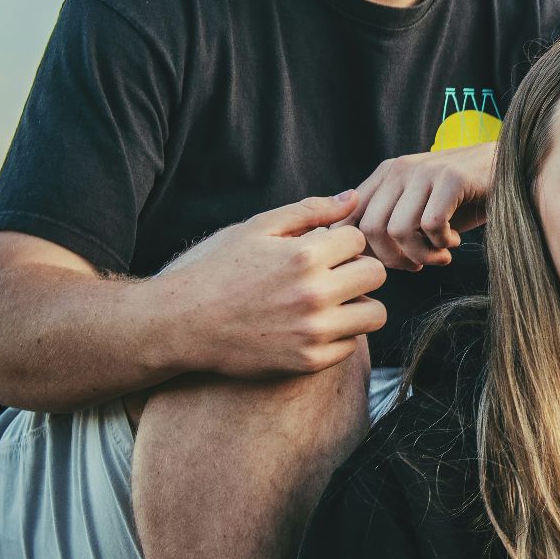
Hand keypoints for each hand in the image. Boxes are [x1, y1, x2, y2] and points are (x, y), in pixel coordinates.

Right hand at [159, 192, 387, 377]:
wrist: (183, 324)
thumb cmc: (220, 270)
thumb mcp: (258, 229)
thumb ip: (310, 210)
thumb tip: (353, 197)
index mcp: (304, 256)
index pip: (359, 239)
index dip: (341, 242)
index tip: (321, 252)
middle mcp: (313, 294)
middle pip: (376, 274)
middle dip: (358, 270)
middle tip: (333, 275)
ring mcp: (313, 331)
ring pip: (375, 313)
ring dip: (358, 305)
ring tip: (331, 302)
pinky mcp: (309, 361)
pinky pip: (351, 345)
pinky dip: (339, 335)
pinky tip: (312, 326)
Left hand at [345, 142, 497, 271]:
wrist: (512, 171)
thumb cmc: (464, 200)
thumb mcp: (419, 209)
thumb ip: (388, 222)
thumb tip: (356, 256)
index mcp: (386, 174)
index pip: (350, 218)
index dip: (365, 251)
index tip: (393, 262)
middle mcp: (400, 168)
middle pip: (370, 229)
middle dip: (393, 259)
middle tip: (418, 265)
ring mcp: (425, 171)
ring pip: (399, 230)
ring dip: (421, 254)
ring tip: (440, 256)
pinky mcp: (452, 177)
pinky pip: (431, 225)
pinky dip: (442, 243)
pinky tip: (454, 241)